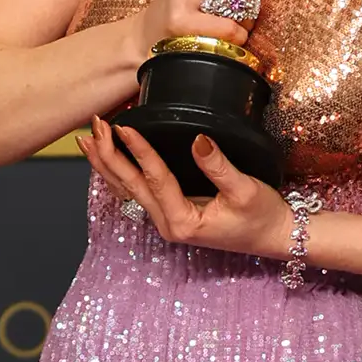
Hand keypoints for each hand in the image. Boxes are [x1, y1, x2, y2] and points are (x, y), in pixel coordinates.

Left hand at [80, 116, 294, 261]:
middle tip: (95, 126)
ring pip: (128, 189)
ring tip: (87, 139)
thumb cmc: (262, 216)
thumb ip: (219, 166)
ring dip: (107, 163)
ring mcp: (166, 220)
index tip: (124, 126)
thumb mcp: (245, 190)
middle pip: (129, 185)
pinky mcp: (170, 213)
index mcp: (182, 221)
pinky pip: (137, 191)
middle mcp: (168, 224)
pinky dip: (120, 172)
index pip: (154, 179)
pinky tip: (108, 157)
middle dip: (109, 155)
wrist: (273, 236)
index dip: (139, 150)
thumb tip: (198, 139)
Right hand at [127, 0, 297, 63]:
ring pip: (243, 5)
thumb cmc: (187, 3)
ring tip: (229, 25)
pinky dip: (235, 38)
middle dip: (251, 2)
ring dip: (245, 22)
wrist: (148, 37)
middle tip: (235, 13)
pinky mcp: (180, 19)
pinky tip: (222, 39)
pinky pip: (230, 28)